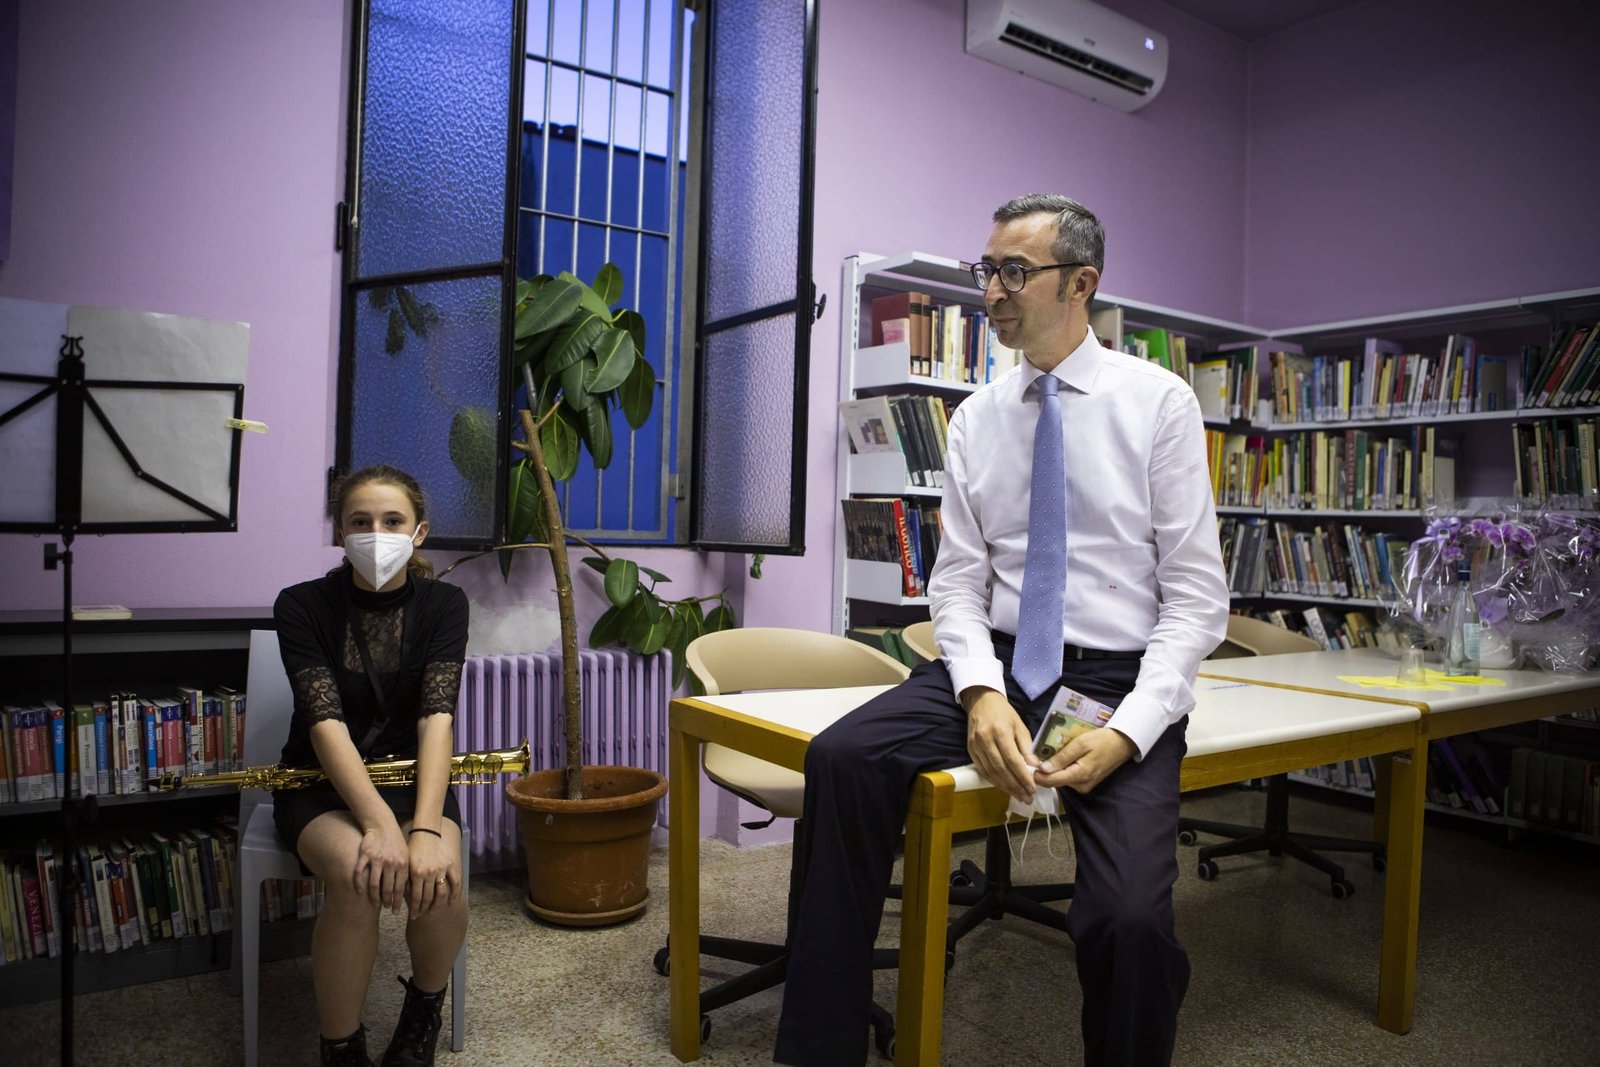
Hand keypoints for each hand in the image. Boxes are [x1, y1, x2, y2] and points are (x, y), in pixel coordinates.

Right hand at [354, 819, 408, 911]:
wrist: (383, 825)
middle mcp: (390, 862)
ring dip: (374, 897)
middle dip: (387, 901)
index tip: (396, 910)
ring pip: (374, 884)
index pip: (401, 887)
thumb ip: (405, 872)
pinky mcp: (364, 855)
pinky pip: (360, 873)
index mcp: (402, 864)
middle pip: (387, 888)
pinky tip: (360, 892)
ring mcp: (377, 859)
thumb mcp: (406, 856)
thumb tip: (408, 892)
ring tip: (376, 904)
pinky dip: (359, 884)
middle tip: (387, 908)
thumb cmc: (396, 843)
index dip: (398, 901)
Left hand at [406, 830, 459, 918]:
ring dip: (437, 905)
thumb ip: (407, 879)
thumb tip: (404, 897)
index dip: (415, 908)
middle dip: (423, 909)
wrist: (427, 832)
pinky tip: (450, 902)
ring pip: (441, 894)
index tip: (413, 915)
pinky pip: (455, 883)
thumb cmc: (414, 847)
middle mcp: (429, 873)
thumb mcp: (407, 863)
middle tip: (421, 915)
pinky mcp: (451, 865)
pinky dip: (453, 894)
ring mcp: (442, 870)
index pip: (416, 897)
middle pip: (427, 898)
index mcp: (416, 873)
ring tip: (433, 910)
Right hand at [963, 687, 1038, 802]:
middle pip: (1001, 769)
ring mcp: (975, 745)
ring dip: (1005, 787)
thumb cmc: (1004, 713)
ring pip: (991, 772)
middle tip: (1027, 798)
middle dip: (1015, 786)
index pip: (1013, 760)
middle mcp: (985, 739)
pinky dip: (994, 781)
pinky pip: (982, 770)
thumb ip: (1027, 747)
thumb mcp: (1020, 726)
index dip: (1023, 777)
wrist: (981, 701)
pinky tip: (1004, 787)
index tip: (1033, 789)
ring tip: (1018, 795)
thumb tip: (1036, 768)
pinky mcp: (970, 750)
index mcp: (1000, 731)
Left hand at [1034, 728, 1137, 794]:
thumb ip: (1061, 758)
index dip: (1036, 774)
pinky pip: (1069, 777)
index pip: (1051, 781)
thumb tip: (1042, 770)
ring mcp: (1085, 786)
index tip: (1027, 763)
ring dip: (1054, 769)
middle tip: (1038, 755)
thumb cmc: (1102, 740)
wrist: (1123, 743)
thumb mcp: (1080, 744)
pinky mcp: (1087, 782)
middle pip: (1055, 781)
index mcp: (1079, 776)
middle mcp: (1081, 785)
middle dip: (1044, 770)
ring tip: (1050, 754)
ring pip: (1061, 780)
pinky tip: (1062, 758)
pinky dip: (1063, 769)